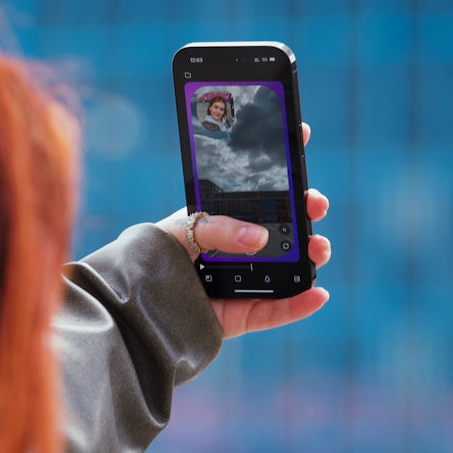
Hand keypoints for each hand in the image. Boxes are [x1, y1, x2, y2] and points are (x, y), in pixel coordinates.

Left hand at [156, 122, 331, 338]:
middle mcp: (239, 248)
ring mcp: (244, 281)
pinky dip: (299, 306)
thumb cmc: (152, 258)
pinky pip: (276, 311)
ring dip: (311, 256)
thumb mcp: (181, 230)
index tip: (300, 138)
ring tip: (318, 247)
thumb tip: (260, 237)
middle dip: (305, 212)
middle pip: (283, 227)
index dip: (278, 165)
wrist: (133, 304)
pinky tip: (319, 294)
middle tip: (315, 203)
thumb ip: (218, 228)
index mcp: (223, 220)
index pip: (257, 191)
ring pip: (288, 269)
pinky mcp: (242, 314)